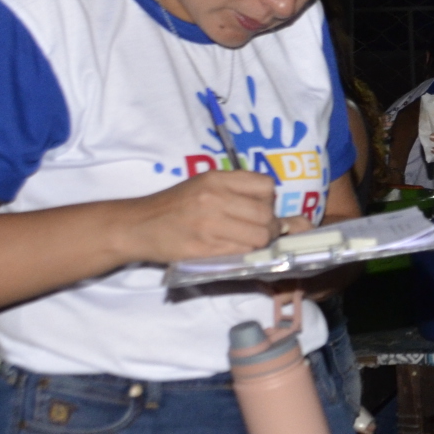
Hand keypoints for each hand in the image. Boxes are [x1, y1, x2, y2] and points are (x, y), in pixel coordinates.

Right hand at [121, 169, 281, 263]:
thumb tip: (295, 221)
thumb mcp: (204, 187)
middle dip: (270, 228)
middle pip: (267, 215)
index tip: (260, 209)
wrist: (138, 225)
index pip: (266, 187)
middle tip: (259, 232)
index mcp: (216, 178)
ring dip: (260, 245)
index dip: (269, 201)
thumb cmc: (175, 206)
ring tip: (246, 242)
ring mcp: (209, 225)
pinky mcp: (204, 249)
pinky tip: (234, 251)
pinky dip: (245, 255)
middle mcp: (214, 198)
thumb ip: (242, 195)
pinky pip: (241, 254)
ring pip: (259, 238)